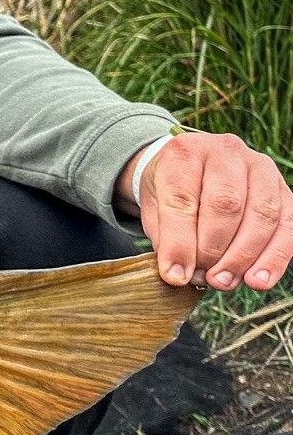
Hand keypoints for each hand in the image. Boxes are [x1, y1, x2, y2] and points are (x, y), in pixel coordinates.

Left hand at [119, 132, 292, 291]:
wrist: (193, 164)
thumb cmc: (171, 188)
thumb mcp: (154, 205)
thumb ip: (165, 236)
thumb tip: (179, 273)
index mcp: (184, 153)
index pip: (182, 198)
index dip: (179, 242)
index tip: (176, 274)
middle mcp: (226, 153)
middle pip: (226, 204)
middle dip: (214, 249)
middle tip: (203, 277)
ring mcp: (260, 168)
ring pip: (262, 215)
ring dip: (244, 257)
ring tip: (225, 281)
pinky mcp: (283, 188)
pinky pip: (288, 225)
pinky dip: (275, 257)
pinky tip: (258, 279)